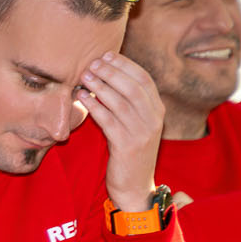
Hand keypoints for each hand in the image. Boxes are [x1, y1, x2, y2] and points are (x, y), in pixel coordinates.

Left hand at [76, 52, 165, 210]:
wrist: (135, 186)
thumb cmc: (129, 151)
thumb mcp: (134, 124)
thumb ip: (127, 102)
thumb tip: (106, 74)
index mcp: (158, 111)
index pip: (144, 80)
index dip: (125, 65)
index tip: (107, 55)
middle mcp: (154, 120)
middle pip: (133, 88)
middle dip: (111, 72)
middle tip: (92, 63)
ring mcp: (142, 133)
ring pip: (120, 102)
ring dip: (100, 86)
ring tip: (84, 77)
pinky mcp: (127, 146)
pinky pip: (109, 121)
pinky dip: (94, 107)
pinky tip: (82, 98)